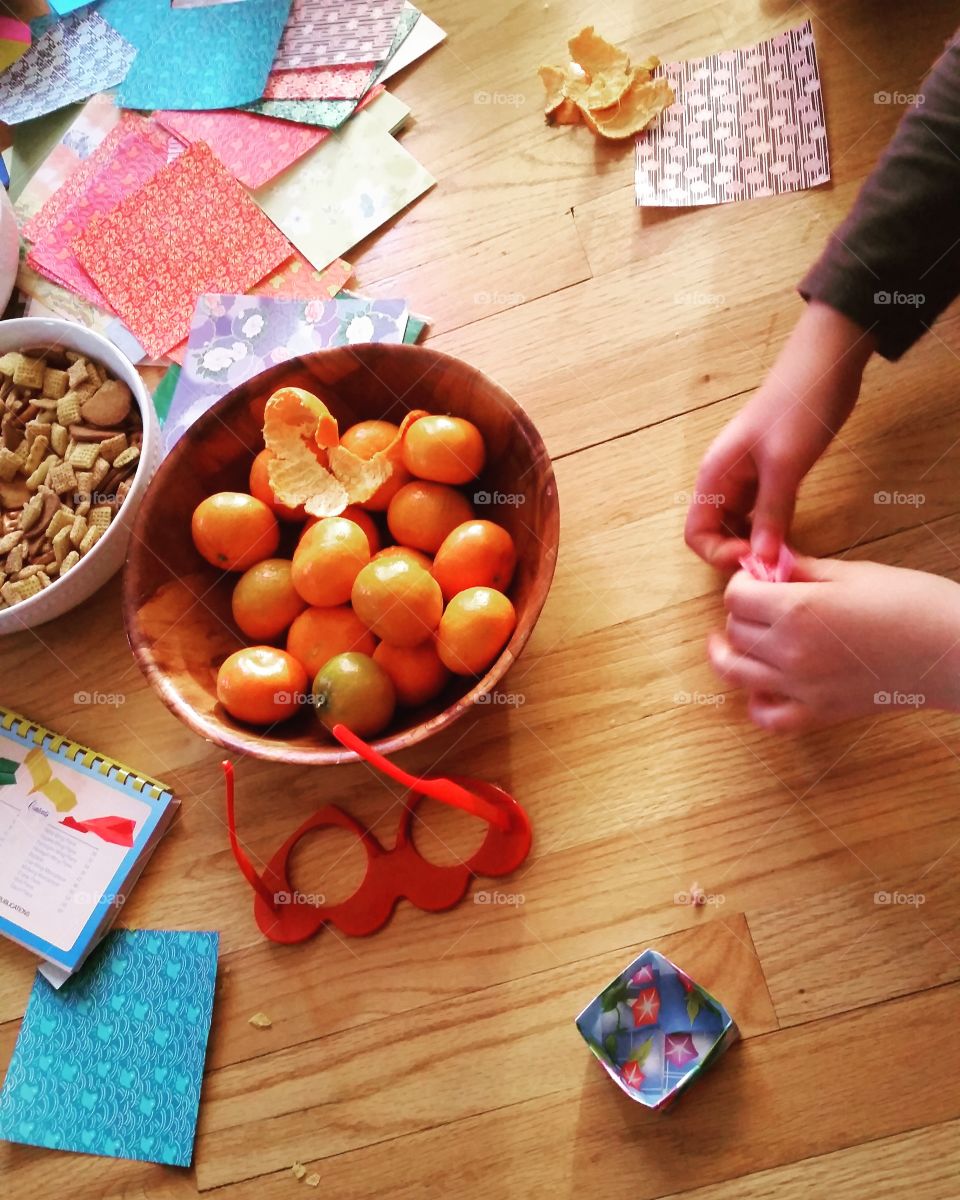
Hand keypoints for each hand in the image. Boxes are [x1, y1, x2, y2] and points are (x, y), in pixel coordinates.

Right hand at [684, 302, 875, 568]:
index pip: (696, 533)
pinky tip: (790, 534)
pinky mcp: (769, 475)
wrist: (825, 364)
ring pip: (738, 525)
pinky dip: (770, 529)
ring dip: (756, 543)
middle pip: (715, 533)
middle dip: (738, 552)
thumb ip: (770, 515)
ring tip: (784, 552)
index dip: (720, 553)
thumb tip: (761, 561)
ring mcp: (746, 478)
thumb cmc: (798, 408)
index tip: (756, 557)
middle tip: (774, 561)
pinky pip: (759, 513)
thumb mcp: (784, 467)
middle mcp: (723, 480)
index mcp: (715, 475)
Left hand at [708, 556, 959, 730]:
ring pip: (735, 673)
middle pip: (734, 631)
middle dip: (742, 612)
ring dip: (732, 653)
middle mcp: (790, 652)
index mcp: (797, 611)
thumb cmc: (912, 603)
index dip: (743, 582)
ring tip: (741, 639)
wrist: (953, 650)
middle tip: (761, 602)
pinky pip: (767, 717)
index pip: (735, 596)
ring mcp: (802, 687)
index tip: (759, 578)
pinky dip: (757, 702)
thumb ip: (802, 569)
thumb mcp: (852, 573)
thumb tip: (771, 562)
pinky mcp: (819, 713)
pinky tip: (764, 684)